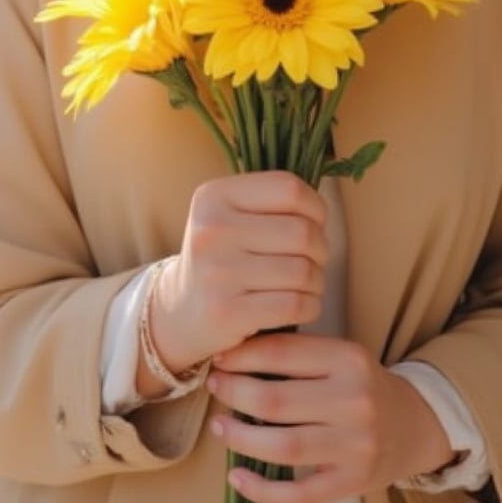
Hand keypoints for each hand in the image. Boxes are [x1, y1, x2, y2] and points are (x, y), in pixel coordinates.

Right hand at [149, 170, 328, 374]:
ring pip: (303, 271)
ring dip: (316, 281)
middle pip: (302, 232)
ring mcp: (216, 272)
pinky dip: (310, 306)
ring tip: (304, 283)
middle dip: (320, 249)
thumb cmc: (223, 256)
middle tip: (312, 260)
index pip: (290, 189)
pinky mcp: (225, 312)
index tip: (314, 225)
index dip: (316, 208)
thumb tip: (322, 208)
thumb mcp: (231, 215)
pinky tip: (300, 305)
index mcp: (214, 196)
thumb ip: (272, 201)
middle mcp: (211, 229)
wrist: (179, 311)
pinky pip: (295, 305)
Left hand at [205, 331, 455, 502]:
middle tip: (215, 387)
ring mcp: (356, 445)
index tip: (219, 357)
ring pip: (283, 447)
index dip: (242, 356)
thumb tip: (233, 353)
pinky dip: (262, 490)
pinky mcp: (353, 482)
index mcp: (349, 360)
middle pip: (275, 401)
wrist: (414, 424)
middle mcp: (355, 401)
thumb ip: (299, 355)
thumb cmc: (363, 385)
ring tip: (219, 426)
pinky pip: (300, 494)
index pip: (283, 353)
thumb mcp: (340, 356)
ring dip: (240, 438)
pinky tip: (237, 477)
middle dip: (234, 393)